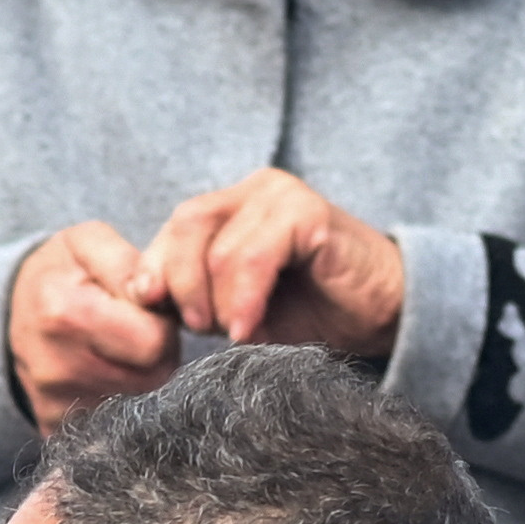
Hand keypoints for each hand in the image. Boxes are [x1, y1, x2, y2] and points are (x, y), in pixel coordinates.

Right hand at [8, 224, 176, 426]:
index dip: (162, 322)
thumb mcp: (89, 242)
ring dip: (139, 372)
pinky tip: (100, 369)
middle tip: (134, 326)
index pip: (154, 342)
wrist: (11, 309)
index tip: (145, 307)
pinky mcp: (54, 426)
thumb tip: (155, 295)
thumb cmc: (61, 270)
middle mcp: (56, 369)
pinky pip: (113, 421)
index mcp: (64, 314)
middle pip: (152, 376)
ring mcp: (54, 404)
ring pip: (138, 399)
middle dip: (157, 350)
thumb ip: (128, 263)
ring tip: (115, 344)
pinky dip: (117, 396)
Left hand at [138, 169, 405, 364]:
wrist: (383, 313)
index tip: (151, 312)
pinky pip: (254, 256)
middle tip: (194, 327)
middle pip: (186, 225)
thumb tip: (141, 296)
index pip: (173, 229)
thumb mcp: (237, 307)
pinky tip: (247, 327)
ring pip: (217, 245)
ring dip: (215, 299)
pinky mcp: (308, 213)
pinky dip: (243, 297)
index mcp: (230, 207)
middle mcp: (253, 191)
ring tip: (231, 332)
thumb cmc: (311, 312)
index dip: (156, 270)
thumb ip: (195, 294)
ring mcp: (281, 196)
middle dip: (179, 283)